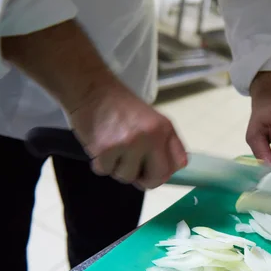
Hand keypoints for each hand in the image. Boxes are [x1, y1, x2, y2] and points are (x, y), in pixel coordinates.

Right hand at [69, 81, 186, 188]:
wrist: (91, 89)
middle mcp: (151, 136)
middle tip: (133, 170)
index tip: (154, 170)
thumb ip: (161, 144)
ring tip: (113, 149)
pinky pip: (105, 171)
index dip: (165, 171)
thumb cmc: (120, 106)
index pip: (179, 163)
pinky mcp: (106, 150)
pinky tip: (100, 146)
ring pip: (127, 177)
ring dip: (117, 168)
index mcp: (165, 128)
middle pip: (157, 177)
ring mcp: (129, 144)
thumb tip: (162, 174)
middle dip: (144, 180)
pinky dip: (100, 163)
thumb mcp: (151, 120)